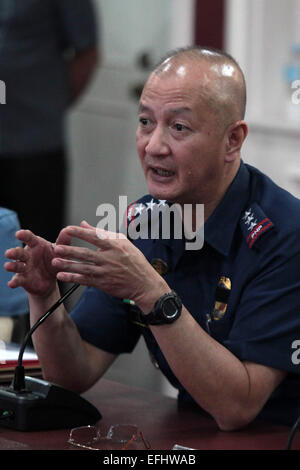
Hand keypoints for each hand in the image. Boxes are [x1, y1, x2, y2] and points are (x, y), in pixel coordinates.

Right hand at [4, 229, 70, 296]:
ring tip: (8, 266)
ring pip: (16, 265)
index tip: (19, 234)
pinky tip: (12, 284)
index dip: (23, 235)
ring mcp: (24, 267)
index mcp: (36, 245)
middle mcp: (27, 255)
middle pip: (19, 252)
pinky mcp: (23, 279)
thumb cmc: (54, 260)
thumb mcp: (60, 252)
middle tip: (9, 253)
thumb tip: (67, 230)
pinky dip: (14, 281)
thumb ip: (63, 242)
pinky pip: (17, 279)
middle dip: (14, 252)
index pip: (29, 238)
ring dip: (12, 266)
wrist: (52, 279)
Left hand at [52, 221, 168, 308]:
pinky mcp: (103, 283)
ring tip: (55, 262)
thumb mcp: (122, 242)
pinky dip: (73, 278)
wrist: (144, 283)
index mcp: (115, 245)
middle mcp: (110, 258)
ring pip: (83, 268)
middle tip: (56, 248)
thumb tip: (84, 224)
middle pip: (86, 253)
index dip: (79, 232)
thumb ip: (102, 233)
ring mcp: (106, 272)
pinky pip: (85, 280)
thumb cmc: (135, 261)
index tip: (67, 229)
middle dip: (69, 251)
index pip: (94, 236)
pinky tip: (62, 276)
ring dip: (68, 265)